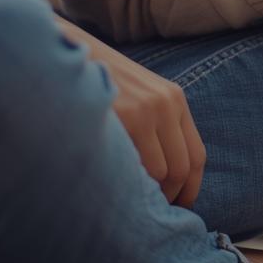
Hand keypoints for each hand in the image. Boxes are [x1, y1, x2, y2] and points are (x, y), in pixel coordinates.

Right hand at [57, 17, 205, 207]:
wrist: (65, 49)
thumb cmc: (95, 80)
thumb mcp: (135, 95)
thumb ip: (152, 126)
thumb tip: (160, 178)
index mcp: (174, 99)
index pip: (197, 156)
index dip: (190, 188)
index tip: (180, 207)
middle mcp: (167, 103)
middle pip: (182, 169)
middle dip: (169, 197)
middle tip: (148, 212)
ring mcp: (147, 109)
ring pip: (161, 172)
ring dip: (146, 193)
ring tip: (127, 201)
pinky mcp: (125, 115)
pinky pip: (136, 165)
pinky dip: (127, 182)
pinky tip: (112, 185)